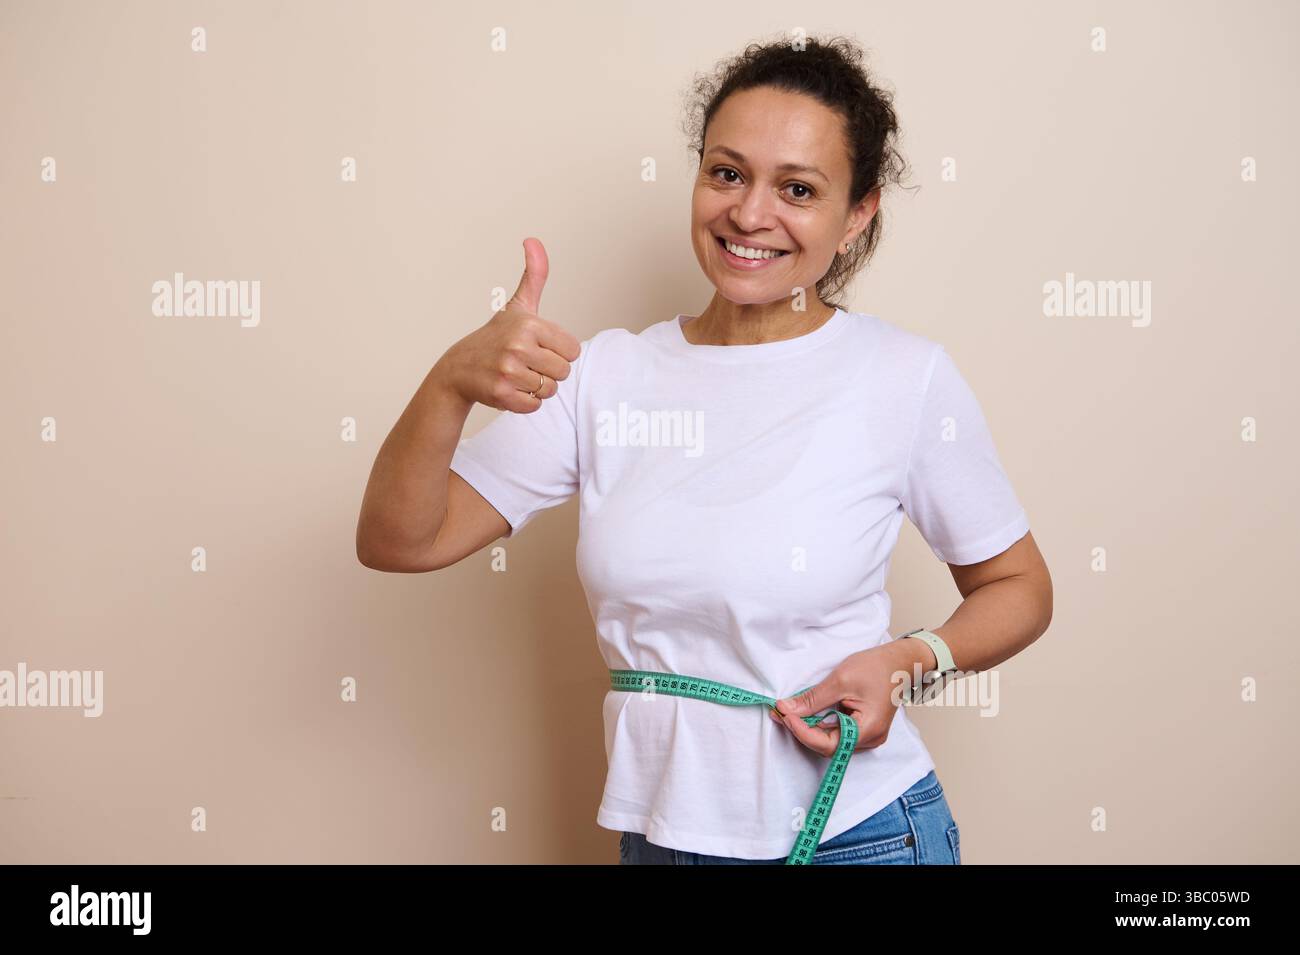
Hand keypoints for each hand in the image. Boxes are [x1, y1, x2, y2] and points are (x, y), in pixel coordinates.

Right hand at [434, 237, 581, 412]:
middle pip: (563, 372)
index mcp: (529, 324)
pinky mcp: (501, 395)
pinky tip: (509, 389)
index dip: (557, 352)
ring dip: (536, 388)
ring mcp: (508, 372)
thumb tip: (533, 239)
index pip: (572, 350)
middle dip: (548, 372)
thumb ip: (534, 275)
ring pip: (549, 391)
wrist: (458, 369)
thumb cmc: (495, 337)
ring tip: (516, 376)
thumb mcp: (517, 306)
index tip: (537, 348)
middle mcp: (518, 346)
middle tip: (525, 364)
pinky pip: (534, 406)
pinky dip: (525, 402)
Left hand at [768, 639, 931, 755]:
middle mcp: (870, 740)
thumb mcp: (840, 680)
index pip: (828, 744)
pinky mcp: (863, 727)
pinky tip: (805, 713)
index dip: (802, 731)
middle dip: (801, 730)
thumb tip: (786, 709)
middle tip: (779, 712)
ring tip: (787, 712)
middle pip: (828, 746)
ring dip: (808, 728)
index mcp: (868, 730)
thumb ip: (813, 699)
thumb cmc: (877, 667)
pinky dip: (819, 724)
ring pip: (831, 741)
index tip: (783, 714)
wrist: (900, 661)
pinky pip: (837, 732)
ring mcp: (868, 735)